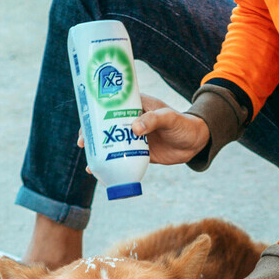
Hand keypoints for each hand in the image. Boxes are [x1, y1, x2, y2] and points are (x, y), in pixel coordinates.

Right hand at [77, 94, 207, 166]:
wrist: (195, 142)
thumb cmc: (183, 124)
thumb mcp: (169, 118)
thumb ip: (153, 120)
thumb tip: (134, 128)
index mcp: (135, 106)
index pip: (110, 105)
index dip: (95, 113)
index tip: (86, 122)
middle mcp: (130, 120)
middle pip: (105, 125)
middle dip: (91, 134)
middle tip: (83, 144)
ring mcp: (133, 137)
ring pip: (110, 143)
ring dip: (98, 152)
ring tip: (90, 164)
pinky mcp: (137, 152)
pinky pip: (121, 157)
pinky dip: (111, 164)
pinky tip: (102, 173)